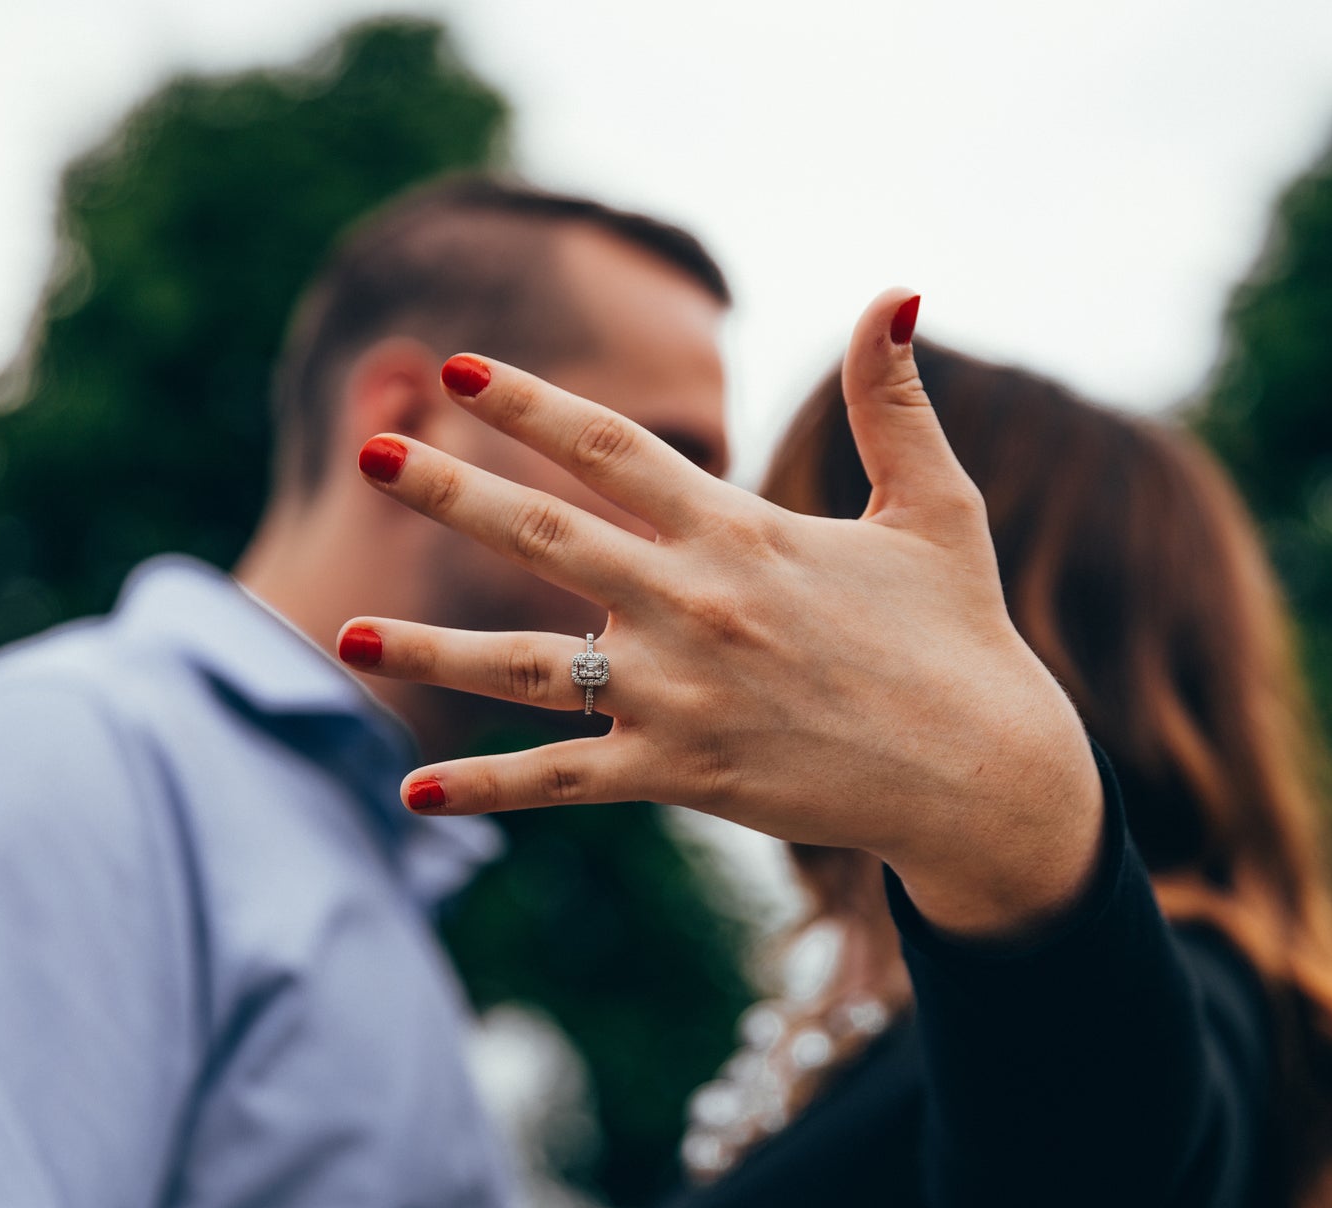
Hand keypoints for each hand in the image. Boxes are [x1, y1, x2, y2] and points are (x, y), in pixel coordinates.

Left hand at [342, 290, 1103, 939]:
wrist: (983, 775)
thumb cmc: (959, 634)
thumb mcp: (936, 506)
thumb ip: (894, 402)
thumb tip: (899, 291)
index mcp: (743, 532)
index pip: (615, 449)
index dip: (532, 405)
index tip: (457, 369)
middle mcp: (695, 607)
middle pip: (545, 537)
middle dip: (451, 493)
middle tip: (370, 453)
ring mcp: (680, 697)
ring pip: (528, 667)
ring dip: (432, 648)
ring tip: (347, 629)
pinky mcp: (682, 775)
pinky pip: (564, 781)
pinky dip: (487, 787)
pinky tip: (412, 791)